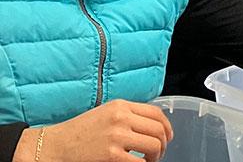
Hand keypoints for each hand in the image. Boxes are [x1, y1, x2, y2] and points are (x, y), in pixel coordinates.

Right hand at [15, 100, 173, 161]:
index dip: (167, 127)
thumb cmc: (80, 132)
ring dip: (156, 156)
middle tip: (158, 153)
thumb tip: (153, 125)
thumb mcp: (106, 113)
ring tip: (148, 161)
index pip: (156, 113)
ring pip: (153, 145)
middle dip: (163, 144)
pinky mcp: (111, 156)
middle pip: (158, 130)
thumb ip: (128, 115)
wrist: (55, 145)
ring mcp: (116, 136)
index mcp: (121, 105)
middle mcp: (121, 118)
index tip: (167, 137)